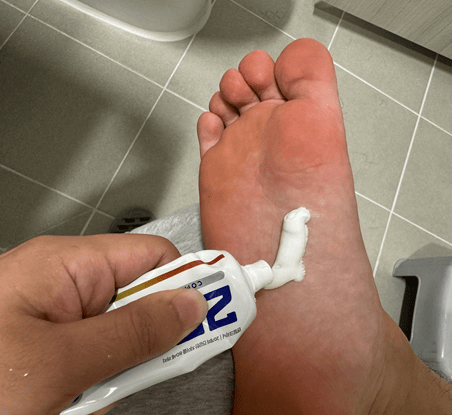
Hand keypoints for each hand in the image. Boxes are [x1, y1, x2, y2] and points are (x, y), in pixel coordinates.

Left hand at [0, 234, 207, 414]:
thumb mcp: (60, 361)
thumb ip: (132, 332)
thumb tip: (191, 305)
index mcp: (67, 264)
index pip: (152, 257)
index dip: (186, 284)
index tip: (210, 318)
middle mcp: (65, 284)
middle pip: (139, 301)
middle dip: (143, 343)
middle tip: (139, 373)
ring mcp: (57, 317)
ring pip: (119, 338)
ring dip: (114, 372)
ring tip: (82, 398)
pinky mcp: (51, 343)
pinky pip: (95, 357)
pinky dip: (93, 384)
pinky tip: (70, 403)